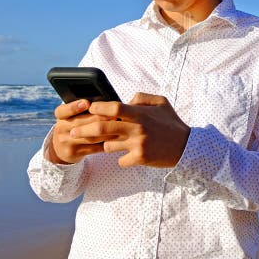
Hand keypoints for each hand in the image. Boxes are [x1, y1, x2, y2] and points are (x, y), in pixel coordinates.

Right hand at [48, 99, 116, 163]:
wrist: (61, 148)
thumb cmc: (74, 125)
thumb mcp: (72, 116)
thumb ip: (83, 108)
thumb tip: (104, 102)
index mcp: (60, 116)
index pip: (63, 111)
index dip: (74, 107)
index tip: (87, 103)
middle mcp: (60, 129)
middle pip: (80, 123)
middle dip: (99, 118)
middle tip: (114, 114)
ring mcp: (66, 142)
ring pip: (89, 137)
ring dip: (106, 131)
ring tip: (119, 125)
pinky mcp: (74, 153)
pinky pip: (93, 148)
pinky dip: (106, 142)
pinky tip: (116, 138)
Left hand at [70, 92, 190, 167]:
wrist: (187, 147)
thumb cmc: (172, 123)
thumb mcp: (161, 103)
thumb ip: (142, 98)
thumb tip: (126, 100)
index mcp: (141, 114)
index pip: (114, 108)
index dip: (98, 108)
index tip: (89, 109)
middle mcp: (137, 129)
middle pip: (103, 128)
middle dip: (84, 129)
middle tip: (72, 132)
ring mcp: (138, 145)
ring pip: (109, 145)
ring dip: (105, 144)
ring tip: (105, 143)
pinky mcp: (140, 159)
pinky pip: (120, 160)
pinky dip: (122, 159)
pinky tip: (128, 156)